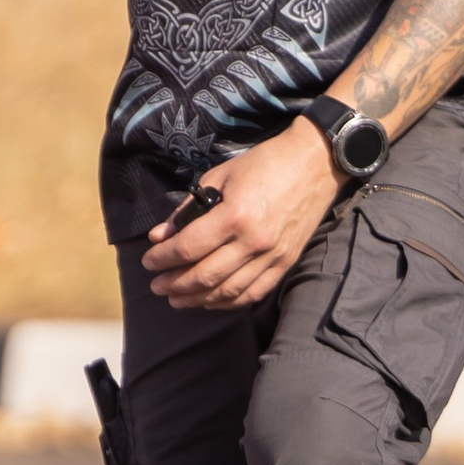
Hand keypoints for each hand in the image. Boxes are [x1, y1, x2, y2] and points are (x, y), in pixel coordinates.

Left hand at [139, 122, 341, 311]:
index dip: (163, 259)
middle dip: (174, 284)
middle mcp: (253, 241)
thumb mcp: (219, 177)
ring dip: (197, 299)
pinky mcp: (286, 263)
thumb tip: (160, 237)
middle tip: (156, 286)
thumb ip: (188, 210)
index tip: (148, 262)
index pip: (188, 248)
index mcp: (234, 216)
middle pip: (205, 276)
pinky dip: (228, 301)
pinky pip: (253, 293)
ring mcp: (273, 256)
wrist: (315, 163)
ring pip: (228, 291)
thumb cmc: (264, 164)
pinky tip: (210, 300)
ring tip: (176, 299)